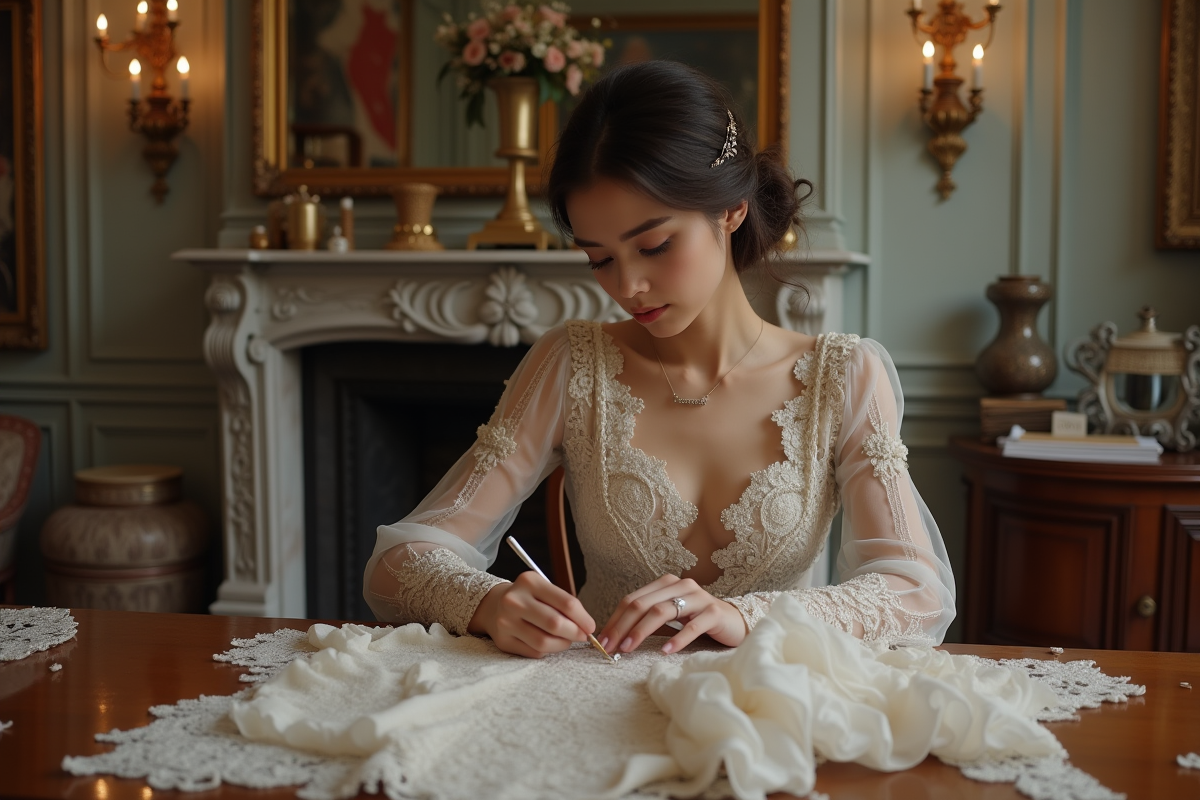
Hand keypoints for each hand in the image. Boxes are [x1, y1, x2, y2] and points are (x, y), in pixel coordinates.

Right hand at [468, 571, 596, 658]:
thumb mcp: (543, 590)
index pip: (566, 602)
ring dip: (562, 645)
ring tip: (566, 640)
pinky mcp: (503, 640)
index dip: (583, 618)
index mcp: (529, 582)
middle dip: (575, 633)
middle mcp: (515, 601)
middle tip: (582, 636)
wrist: (494, 605)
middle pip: (555, 624)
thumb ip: (563, 604)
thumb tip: (586, 627)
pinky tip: (549, 644)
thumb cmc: (528, 598)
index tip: (590, 626)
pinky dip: (547, 650)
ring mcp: (506, 622)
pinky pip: (533, 652)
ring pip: (544, 642)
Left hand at [597, 574, 747, 655]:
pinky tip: (665, 651)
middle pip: (642, 604)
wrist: (735, 623)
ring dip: (641, 631)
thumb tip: (615, 637)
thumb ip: (646, 622)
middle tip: (609, 647)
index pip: (632, 600)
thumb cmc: (697, 622)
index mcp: (665, 584)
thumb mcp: (670, 618)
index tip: (601, 641)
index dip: (614, 620)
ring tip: (628, 648)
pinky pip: (692, 625)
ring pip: (662, 611)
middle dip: (622, 626)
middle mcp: (680, 586)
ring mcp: (698, 598)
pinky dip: (677, 639)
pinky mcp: (714, 613)